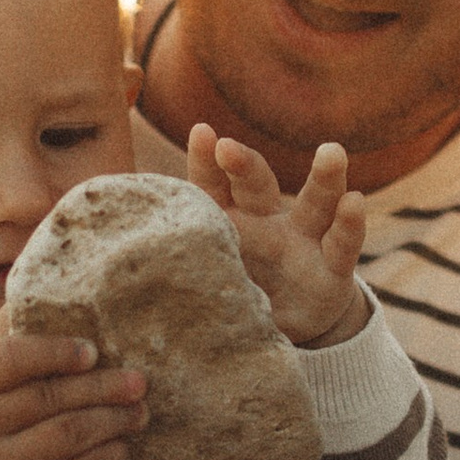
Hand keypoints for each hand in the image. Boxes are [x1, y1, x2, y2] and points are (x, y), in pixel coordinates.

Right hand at [0, 328, 147, 459]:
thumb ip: (6, 336)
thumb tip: (46, 282)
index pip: (10, 359)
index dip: (55, 352)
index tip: (93, 351)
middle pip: (48, 400)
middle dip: (101, 388)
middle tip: (139, 381)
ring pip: (65, 438)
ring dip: (111, 423)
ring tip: (139, 412)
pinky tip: (120, 447)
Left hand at [187, 126, 368, 346]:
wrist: (290, 327)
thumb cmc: (238, 294)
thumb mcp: (206, 284)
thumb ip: (174, 275)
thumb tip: (105, 281)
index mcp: (228, 225)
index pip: (213, 188)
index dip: (207, 162)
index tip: (201, 133)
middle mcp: (266, 223)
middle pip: (257, 186)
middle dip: (244, 165)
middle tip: (229, 148)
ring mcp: (302, 242)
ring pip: (313, 204)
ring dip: (323, 178)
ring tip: (331, 150)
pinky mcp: (332, 270)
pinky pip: (342, 245)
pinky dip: (348, 224)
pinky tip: (354, 202)